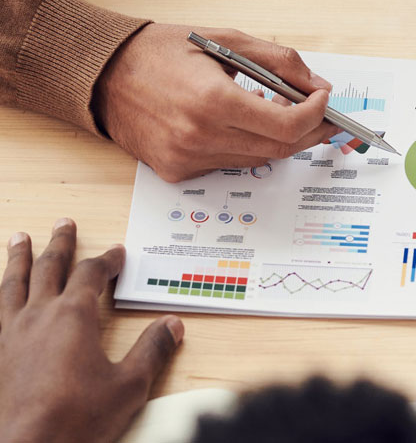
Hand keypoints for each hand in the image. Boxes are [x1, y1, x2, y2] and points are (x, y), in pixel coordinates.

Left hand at [0, 219, 182, 442]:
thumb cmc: (77, 420)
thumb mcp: (129, 385)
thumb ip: (152, 350)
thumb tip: (172, 325)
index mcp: (73, 316)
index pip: (92, 274)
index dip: (107, 260)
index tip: (117, 253)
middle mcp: (38, 317)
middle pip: (49, 268)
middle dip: (60, 244)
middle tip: (63, 224)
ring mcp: (10, 335)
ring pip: (13, 284)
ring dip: (19, 259)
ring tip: (19, 239)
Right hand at [94, 24, 337, 181]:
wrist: (103, 73)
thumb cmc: (163, 51)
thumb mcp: (227, 40)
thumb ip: (280, 62)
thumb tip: (318, 86)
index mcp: (212, 101)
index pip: (287, 126)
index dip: (316, 115)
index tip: (323, 99)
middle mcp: (199, 137)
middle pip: (279, 149)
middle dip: (309, 131)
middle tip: (322, 114)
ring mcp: (186, 159)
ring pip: (257, 160)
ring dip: (279, 138)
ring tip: (280, 111)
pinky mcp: (177, 172)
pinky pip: (229, 165)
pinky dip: (246, 146)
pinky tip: (242, 124)